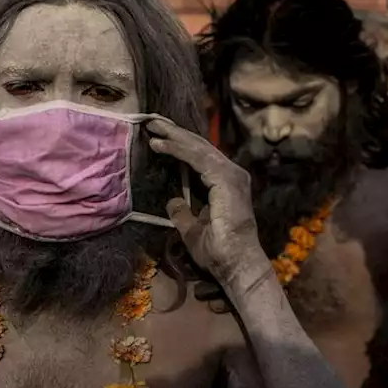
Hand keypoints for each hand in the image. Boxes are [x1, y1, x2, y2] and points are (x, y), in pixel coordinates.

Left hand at [146, 119, 264, 287]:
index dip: (179, 145)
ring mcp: (231, 175)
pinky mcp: (226, 180)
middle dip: (175, 134)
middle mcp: (232, 174)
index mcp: (225, 184)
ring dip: (174, 137)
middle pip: (199, 148)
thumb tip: (172, 200)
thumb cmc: (218, 252)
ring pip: (198, 149)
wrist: (235, 265)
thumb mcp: (191, 230)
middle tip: (152, 122)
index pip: (200, 157)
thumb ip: (183, 213)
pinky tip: (161, 145)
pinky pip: (198, 159)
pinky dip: (178, 150)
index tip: (158, 137)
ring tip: (153, 128)